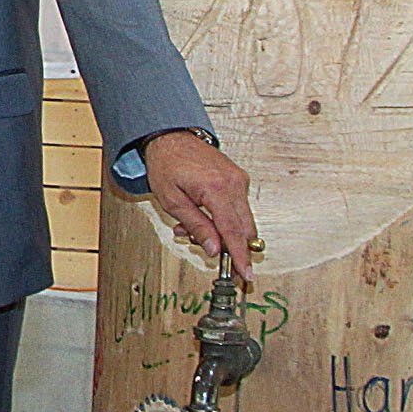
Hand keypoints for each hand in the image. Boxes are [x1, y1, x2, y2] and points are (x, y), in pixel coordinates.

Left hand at [143, 132, 257, 277]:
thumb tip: (215, 249)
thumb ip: (196, 226)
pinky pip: (239, 208)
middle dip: (231, 248)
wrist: (170, 137)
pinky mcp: (239, 179)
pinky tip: (204, 217)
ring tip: (194, 228)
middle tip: (215, 257)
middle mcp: (234, 183)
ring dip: (225, 233)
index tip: (246, 274)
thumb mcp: (172, 201)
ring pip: (243, 220)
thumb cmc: (166, 164)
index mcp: (216, 189)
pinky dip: (226, 219)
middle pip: (244, 229)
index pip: (233, 232)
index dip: (240, 256)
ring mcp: (239, 180)